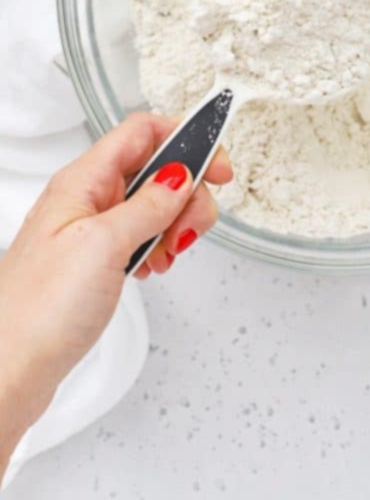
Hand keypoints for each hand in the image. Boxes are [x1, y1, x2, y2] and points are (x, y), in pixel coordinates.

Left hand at [0, 113, 231, 473]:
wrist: (10, 370)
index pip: (143, 131)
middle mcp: (88, 198)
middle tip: (187, 229)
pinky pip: (142, 235)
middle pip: (156, 168)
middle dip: (186, 194)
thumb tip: (180, 174)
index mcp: (83, 181)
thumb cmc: (38, 311)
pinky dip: (159, 247)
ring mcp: (93, 228)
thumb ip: (148, 205)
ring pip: (154, 203)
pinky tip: (152, 267)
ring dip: (173, 225)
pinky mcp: (98, 258)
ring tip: (165, 254)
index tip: (216, 167)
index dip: (185, 139)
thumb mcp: (104, 246)